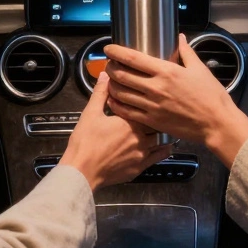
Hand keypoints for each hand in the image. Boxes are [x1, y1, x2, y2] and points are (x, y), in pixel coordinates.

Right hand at [59, 75, 171, 190]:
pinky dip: (163, 151)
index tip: (151, 99)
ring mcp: (142, 154)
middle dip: (157, 119)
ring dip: (161, 134)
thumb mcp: (90, 113)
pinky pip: (158, 157)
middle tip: (160, 113)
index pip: (147, 107)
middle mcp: (140, 137)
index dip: (149, 104)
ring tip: (163, 128)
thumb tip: (105, 75)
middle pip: (157, 124)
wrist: (82, 171)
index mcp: (130, 121)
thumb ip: (101, 93)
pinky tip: (165, 147)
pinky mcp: (139, 168)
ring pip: (161, 141)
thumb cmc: (85, 143)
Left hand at [105, 34, 247, 168]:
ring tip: (110, 80)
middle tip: (109, 64)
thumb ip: (186, 52)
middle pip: (122, 75)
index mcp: (166, 71)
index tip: (109, 48)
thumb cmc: (211, 96)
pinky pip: (127, 112)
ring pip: (121, 93)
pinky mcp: (152, 121)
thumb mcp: (199, 69)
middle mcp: (156, 88)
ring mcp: (152, 106)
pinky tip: (114, 100)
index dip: (116, 52)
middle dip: (110, 67)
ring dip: (111, 84)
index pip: (133, 58)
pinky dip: (117, 104)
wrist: (216, 123)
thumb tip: (180, 38)